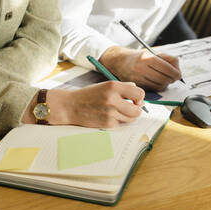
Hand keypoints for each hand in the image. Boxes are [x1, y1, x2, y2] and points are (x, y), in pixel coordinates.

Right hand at [23, 81, 144, 127]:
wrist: (70, 106)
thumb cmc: (89, 95)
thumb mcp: (105, 85)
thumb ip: (123, 87)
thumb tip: (139, 94)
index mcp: (114, 86)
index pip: (139, 93)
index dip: (140, 98)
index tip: (135, 100)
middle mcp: (113, 99)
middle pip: (138, 110)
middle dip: (137, 110)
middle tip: (131, 108)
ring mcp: (110, 112)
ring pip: (131, 118)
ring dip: (128, 116)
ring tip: (118, 112)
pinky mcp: (107, 123)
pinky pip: (120, 124)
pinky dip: (117, 121)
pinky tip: (107, 116)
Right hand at [99, 46, 181, 90]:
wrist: (120, 62)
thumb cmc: (138, 57)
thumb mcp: (152, 53)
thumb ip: (167, 59)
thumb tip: (178, 70)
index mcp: (146, 58)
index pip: (167, 68)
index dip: (176, 73)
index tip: (178, 74)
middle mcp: (140, 68)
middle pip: (164, 79)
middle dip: (172, 79)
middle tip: (174, 77)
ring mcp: (137, 78)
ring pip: (159, 86)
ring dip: (166, 84)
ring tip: (165, 79)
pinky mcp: (136, 86)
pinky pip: (152, 89)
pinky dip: (158, 87)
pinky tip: (157, 82)